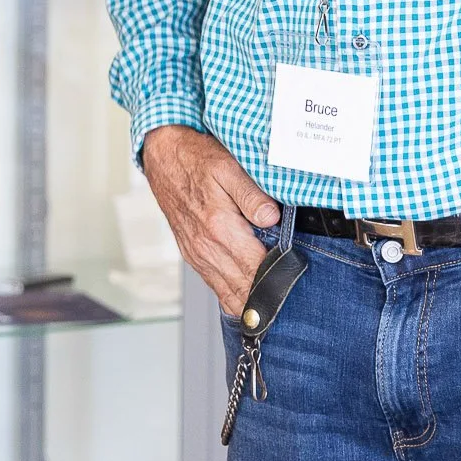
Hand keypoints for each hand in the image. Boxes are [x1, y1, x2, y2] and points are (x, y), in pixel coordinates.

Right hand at [140, 125, 282, 316]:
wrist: (164, 157)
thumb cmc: (197, 159)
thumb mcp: (229, 166)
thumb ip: (252, 195)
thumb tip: (271, 219)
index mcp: (219, 228)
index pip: (256, 270)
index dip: (279, 280)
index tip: (296, 281)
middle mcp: (205, 248)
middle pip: (244, 291)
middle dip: (269, 298)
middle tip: (293, 297)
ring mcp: (197, 255)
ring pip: (229, 296)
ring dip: (251, 303)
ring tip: (275, 301)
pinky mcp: (192, 256)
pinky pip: (216, 288)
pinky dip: (234, 296)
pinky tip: (250, 296)